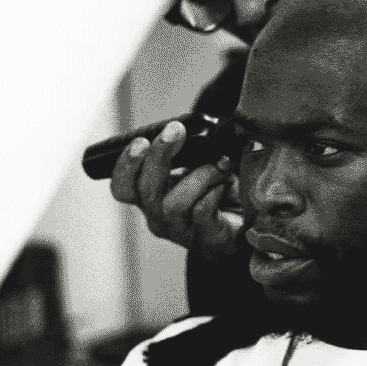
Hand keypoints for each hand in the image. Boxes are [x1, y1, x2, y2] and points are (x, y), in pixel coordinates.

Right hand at [110, 120, 243, 260]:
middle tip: (176, 131)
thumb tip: (184, 128)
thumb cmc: (215, 194)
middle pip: (145, 190)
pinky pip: (201, 212)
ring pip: (174, 203)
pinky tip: (226, 183)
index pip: (122, 187)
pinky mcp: (204, 238)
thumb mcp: (195, 170)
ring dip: (200, 175)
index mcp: (150, 196)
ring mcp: (180, 230)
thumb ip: (185, 154)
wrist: (244, 227)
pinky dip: (214, 191)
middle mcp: (158, 215)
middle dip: (159, 156)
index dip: (125, 166)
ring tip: (222, 163)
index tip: (141, 142)